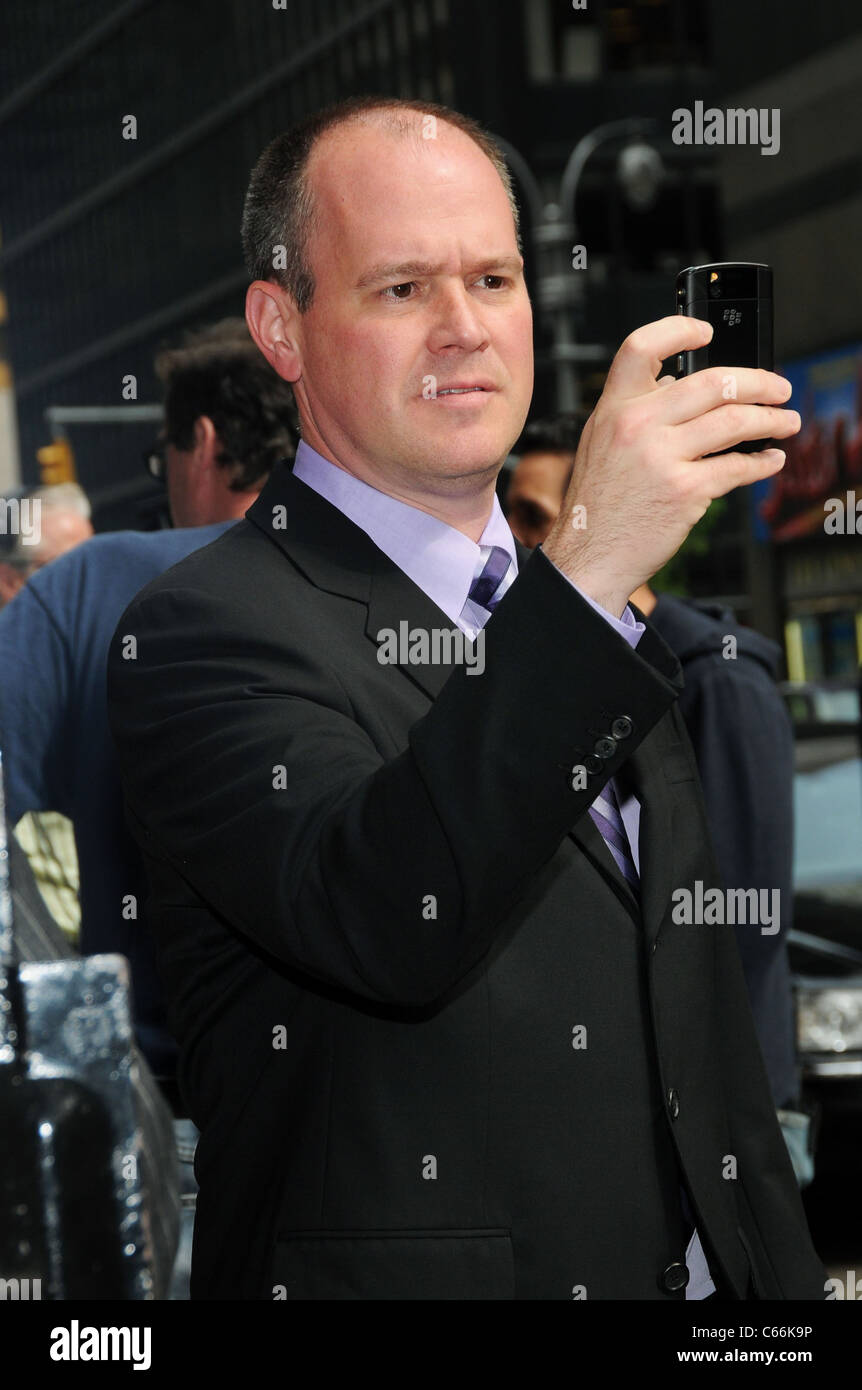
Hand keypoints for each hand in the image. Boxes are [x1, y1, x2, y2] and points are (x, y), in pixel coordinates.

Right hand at [542, 315, 799, 615]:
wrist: (587, 557)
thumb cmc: (596, 505)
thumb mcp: (600, 443)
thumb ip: (635, 410)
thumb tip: (676, 380)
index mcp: (614, 407)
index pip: (642, 347)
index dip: (678, 330)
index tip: (706, 333)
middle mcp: (636, 425)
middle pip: (711, 382)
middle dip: (759, 383)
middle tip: (779, 389)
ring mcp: (661, 457)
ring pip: (734, 420)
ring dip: (772, 420)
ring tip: (787, 422)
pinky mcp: (684, 490)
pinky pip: (736, 467)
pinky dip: (762, 463)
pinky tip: (769, 461)